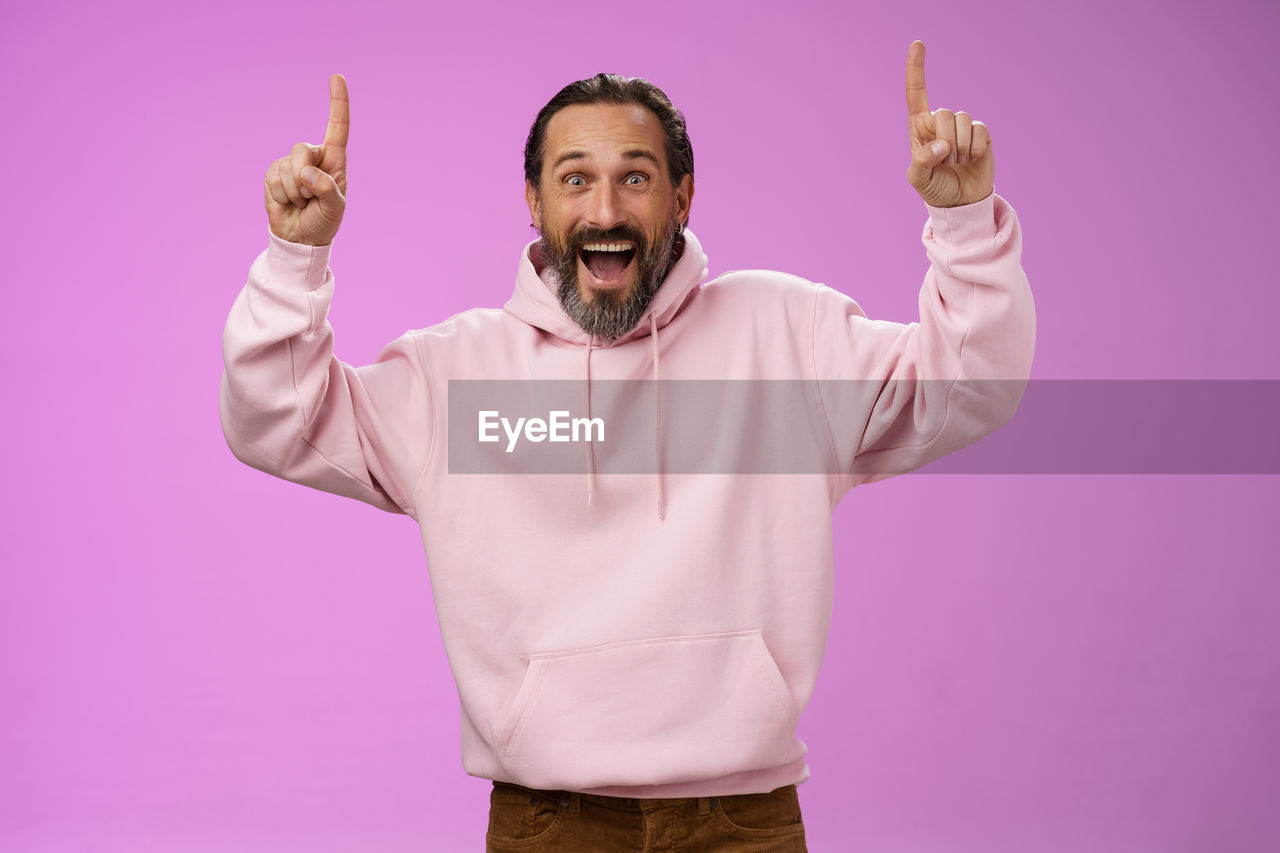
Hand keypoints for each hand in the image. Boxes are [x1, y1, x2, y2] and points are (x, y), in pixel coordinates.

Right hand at [264, 74, 348, 245]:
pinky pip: (273, 179)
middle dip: (303, 177)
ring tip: (300, 203)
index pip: (338, 127)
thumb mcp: (335, 209)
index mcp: (334, 161)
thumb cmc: (323, 222)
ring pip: (286, 167)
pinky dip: (281, 195)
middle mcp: (313, 158)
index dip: (338, 102)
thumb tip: (307, 173)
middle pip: (301, 149)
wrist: (300, 238)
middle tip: (309, 198)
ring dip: (294, 192)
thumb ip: (327, 190)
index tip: (337, 77)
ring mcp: (291, 164)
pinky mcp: (273, 173)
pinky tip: (287, 202)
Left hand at [904, 41, 993, 208]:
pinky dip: (976, 148)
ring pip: (963, 120)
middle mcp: (940, 122)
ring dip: (960, 148)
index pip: (916, 93)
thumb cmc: (935, 188)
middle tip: (946, 162)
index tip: (918, 43)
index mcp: (920, 128)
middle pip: (943, 113)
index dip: (916, 69)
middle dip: (945, 141)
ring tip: (958, 163)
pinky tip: (973, 159)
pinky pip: (980, 131)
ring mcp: (962, 127)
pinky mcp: (981, 133)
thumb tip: (941, 145)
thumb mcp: (919, 180)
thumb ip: (922, 162)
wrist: (961, 202)